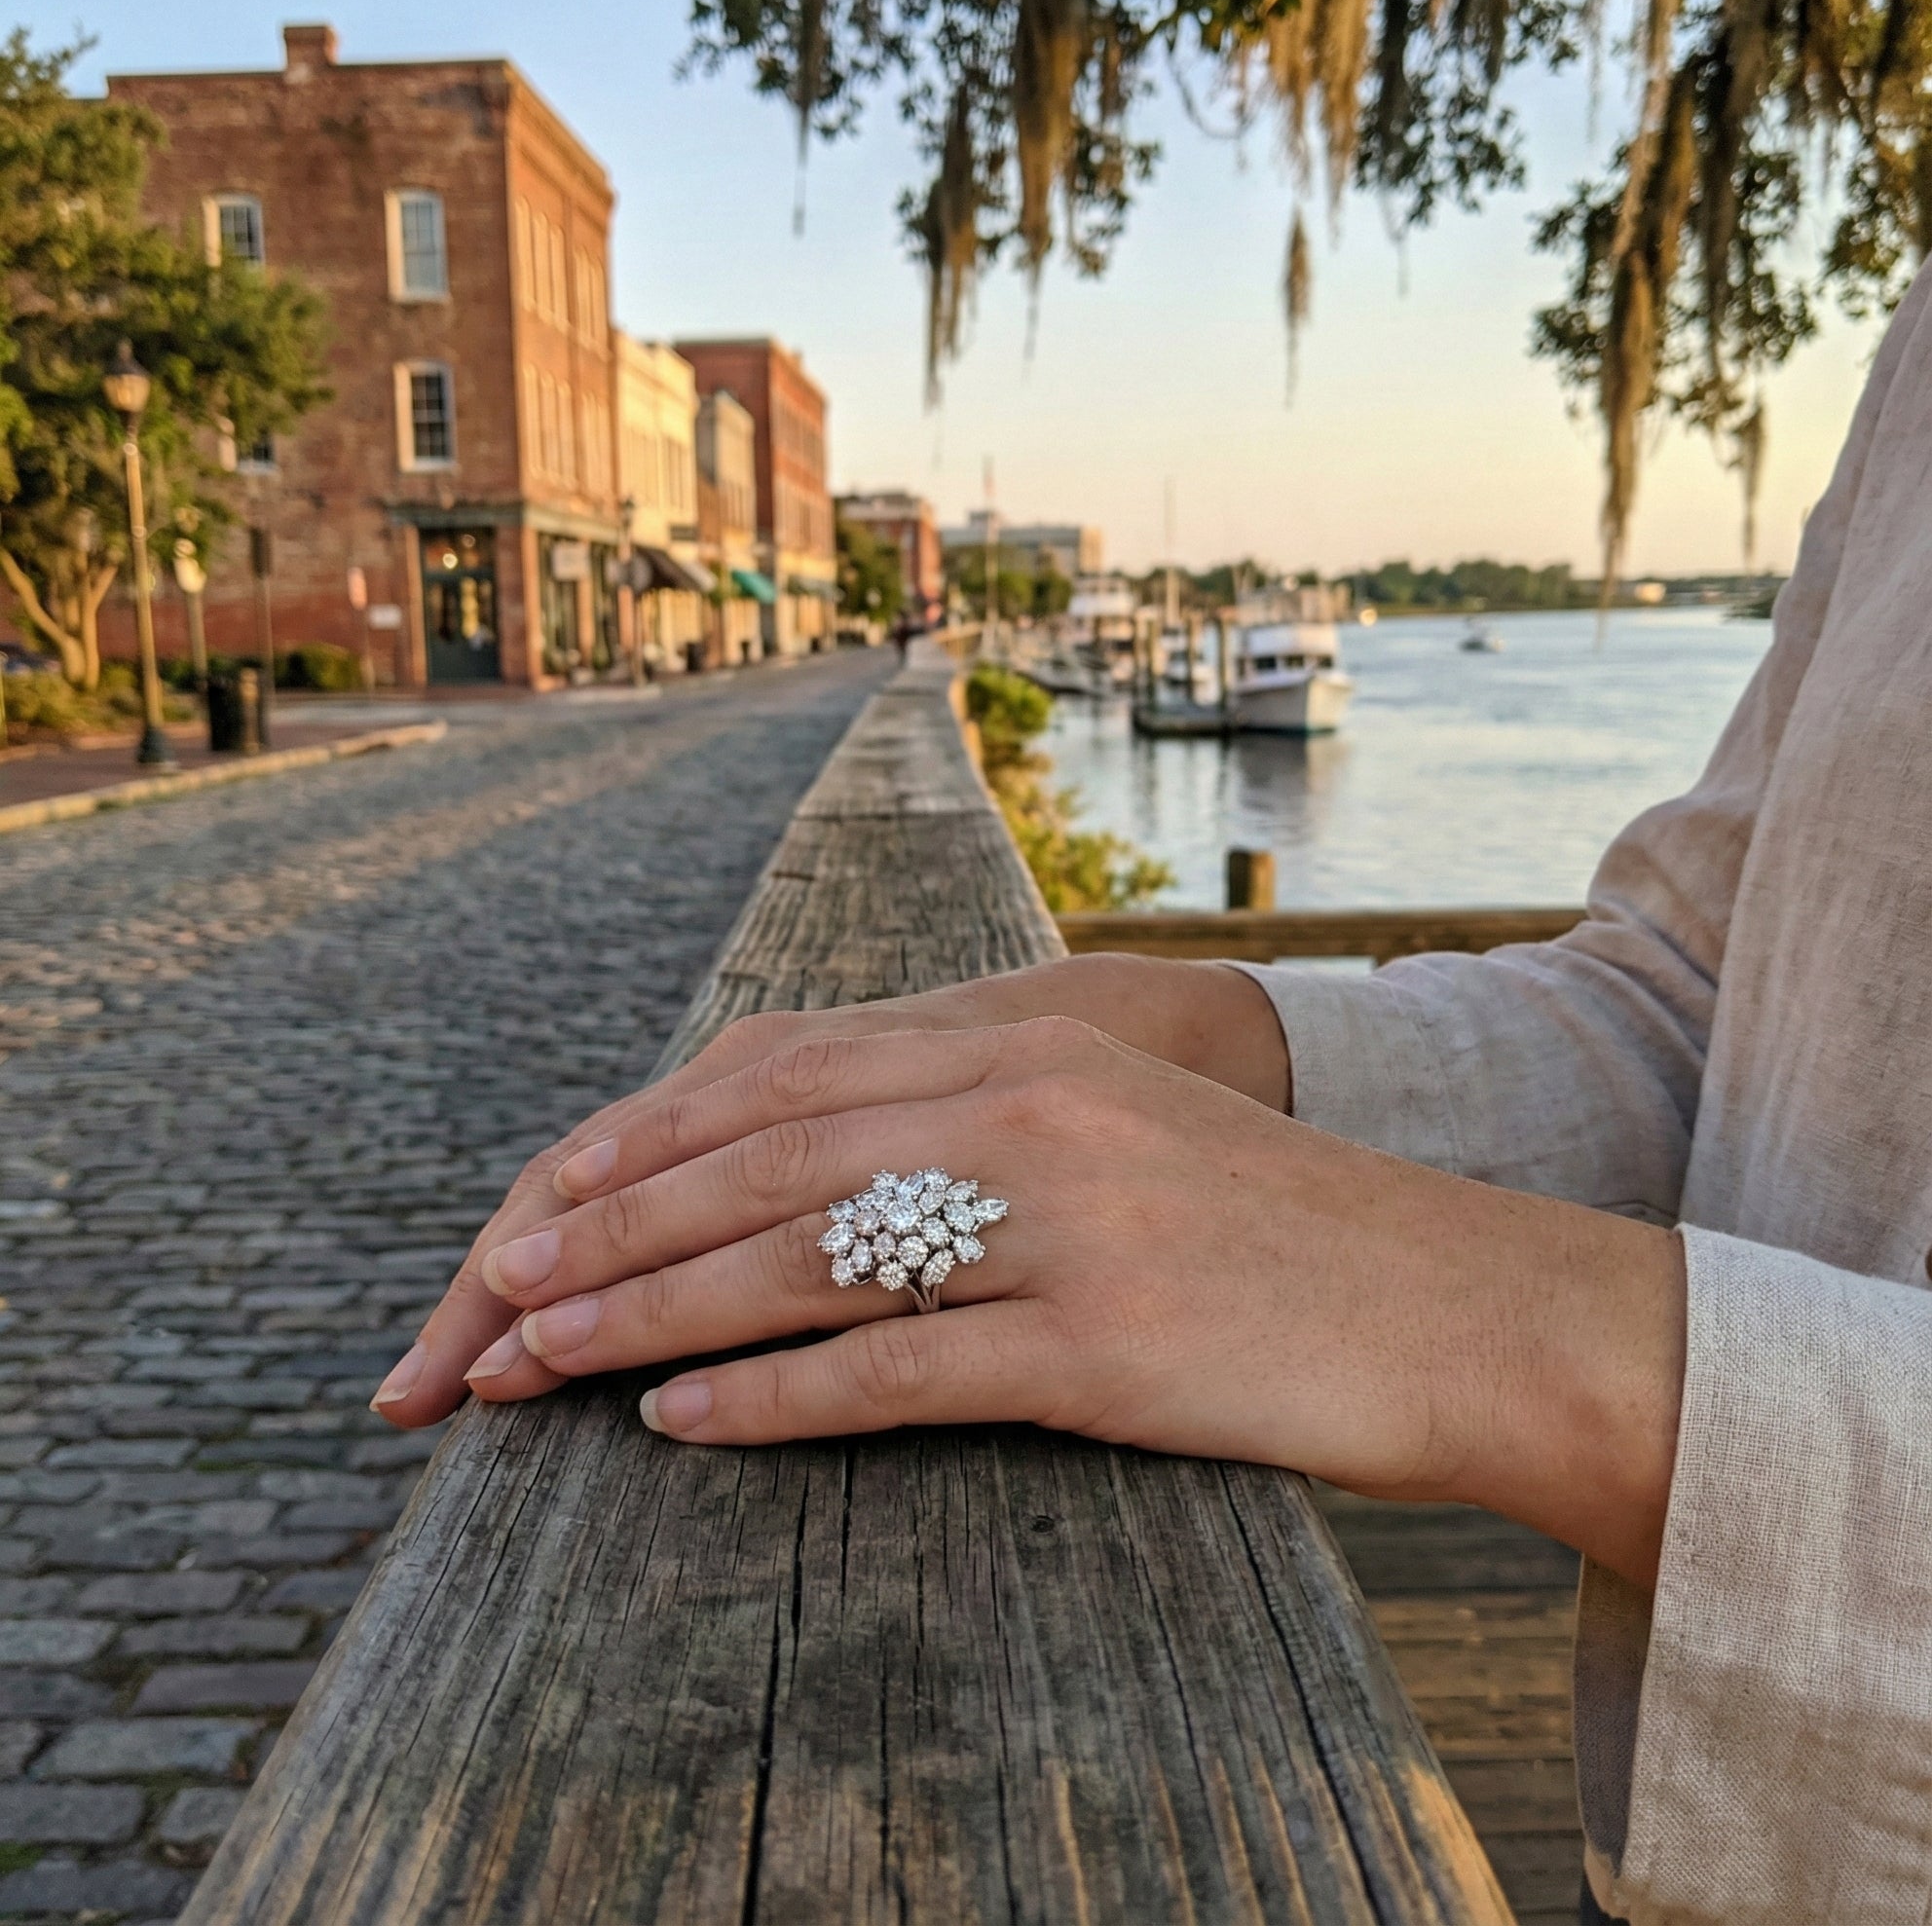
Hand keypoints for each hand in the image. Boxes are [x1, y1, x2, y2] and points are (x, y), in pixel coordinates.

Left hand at [370, 955, 1286, 1428]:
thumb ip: (976, 1120)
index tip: (545, 1198)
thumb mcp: (1115, 1129)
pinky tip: (682, 1424)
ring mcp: (1064, 1222)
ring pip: (805, 1258)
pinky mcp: (1099, 1343)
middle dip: (612, 1229)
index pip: (788, 1080)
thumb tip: (819, 1171)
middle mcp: (1030, 1110)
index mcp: (1027, 1047)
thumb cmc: (1274, 1227)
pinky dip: (773, 1398)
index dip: (650, 1140)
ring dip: (651, 1312)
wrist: (1457, 1301)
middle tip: (497, 1291)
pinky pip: (898, 1368)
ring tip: (541, 1359)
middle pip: (769, 1161)